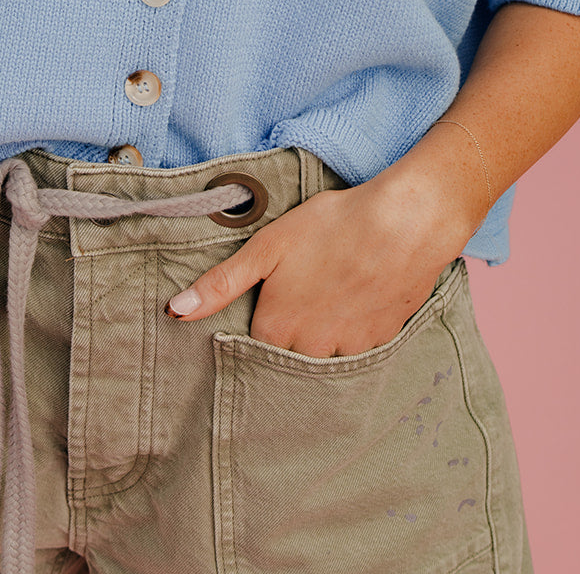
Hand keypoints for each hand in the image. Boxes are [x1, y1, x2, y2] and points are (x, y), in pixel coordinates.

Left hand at [164, 166, 473, 356]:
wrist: (405, 224)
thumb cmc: (332, 227)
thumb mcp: (267, 246)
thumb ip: (221, 283)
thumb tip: (174, 313)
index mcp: (277, 328)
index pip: (253, 345)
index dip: (256, 321)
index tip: (265, 300)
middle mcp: (311, 350)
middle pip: (288, 355)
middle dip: (288, 334)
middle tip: (300, 292)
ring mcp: (350, 350)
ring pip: (324, 354)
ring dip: (321, 335)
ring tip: (329, 291)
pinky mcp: (382, 341)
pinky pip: (358, 348)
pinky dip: (353, 329)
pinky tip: (356, 297)